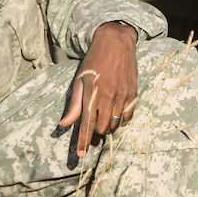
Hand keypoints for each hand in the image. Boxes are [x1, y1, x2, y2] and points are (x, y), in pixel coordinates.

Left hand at [58, 21, 138, 157]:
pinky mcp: (134, 92)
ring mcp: (123, 95)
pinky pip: (129, 114)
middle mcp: (109, 97)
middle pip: (103, 127)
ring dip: (109, 126)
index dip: (83, 141)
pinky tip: (117, 114)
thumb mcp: (79, 80)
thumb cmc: (94, 60)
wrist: (116, 42)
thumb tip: (64, 124)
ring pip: (117, 122)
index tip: (81, 154)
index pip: (87, 125)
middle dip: (97, 133)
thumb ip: (74, 104)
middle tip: (93, 130)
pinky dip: (122, 119)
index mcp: (93, 95)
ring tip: (104, 121)